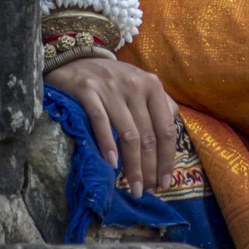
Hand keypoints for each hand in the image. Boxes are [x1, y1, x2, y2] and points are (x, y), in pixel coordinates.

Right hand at [49, 53, 178, 198]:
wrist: (75, 58)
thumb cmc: (112, 79)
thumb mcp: (140, 85)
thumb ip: (159, 105)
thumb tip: (172, 135)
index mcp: (152, 86)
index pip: (166, 129)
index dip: (167, 159)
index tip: (166, 182)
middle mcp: (135, 86)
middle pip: (148, 136)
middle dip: (150, 168)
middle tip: (148, 191)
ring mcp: (111, 88)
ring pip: (128, 134)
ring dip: (132, 166)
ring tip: (134, 187)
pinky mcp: (87, 91)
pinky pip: (101, 122)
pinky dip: (108, 145)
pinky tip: (111, 164)